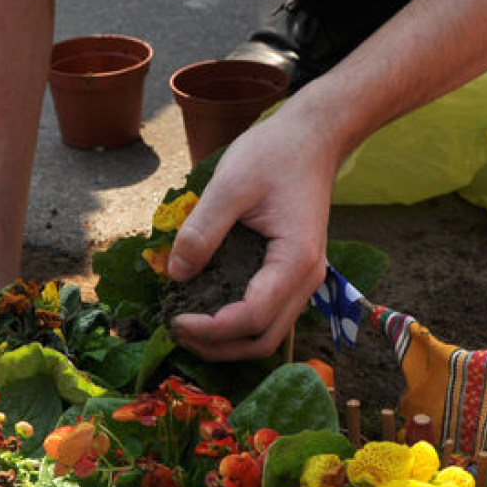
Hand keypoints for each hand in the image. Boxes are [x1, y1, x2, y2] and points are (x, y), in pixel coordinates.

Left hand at [167, 111, 338, 360]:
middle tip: (176, 331)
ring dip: (228, 343)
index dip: (210, 328)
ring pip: (268, 335)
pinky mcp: (293, 275)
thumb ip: (202, 230)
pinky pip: (269, 316)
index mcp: (295, 260)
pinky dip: (238, 326)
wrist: (311, 139)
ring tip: (188, 328)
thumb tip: (175, 273)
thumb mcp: (230, 184)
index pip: (252, 317)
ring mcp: (304, 280)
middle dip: (218, 347)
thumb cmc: (274, 154)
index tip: (174, 318)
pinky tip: (207, 311)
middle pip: (263, 340)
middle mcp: (307, 280)